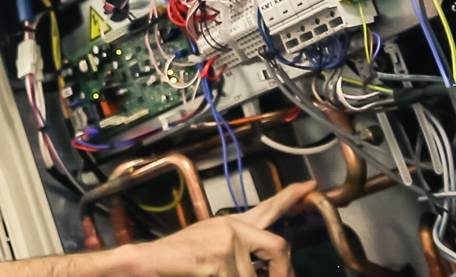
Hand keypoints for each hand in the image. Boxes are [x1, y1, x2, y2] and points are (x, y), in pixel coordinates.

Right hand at [136, 181, 316, 276]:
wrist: (145, 262)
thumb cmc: (177, 262)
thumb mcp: (213, 256)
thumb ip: (241, 258)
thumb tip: (264, 270)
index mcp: (230, 225)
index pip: (267, 207)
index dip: (290, 197)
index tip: (310, 186)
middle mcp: (231, 226)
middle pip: (278, 245)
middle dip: (283, 272)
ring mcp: (226, 238)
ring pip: (255, 275)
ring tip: (214, 275)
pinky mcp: (220, 254)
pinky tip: (206, 275)